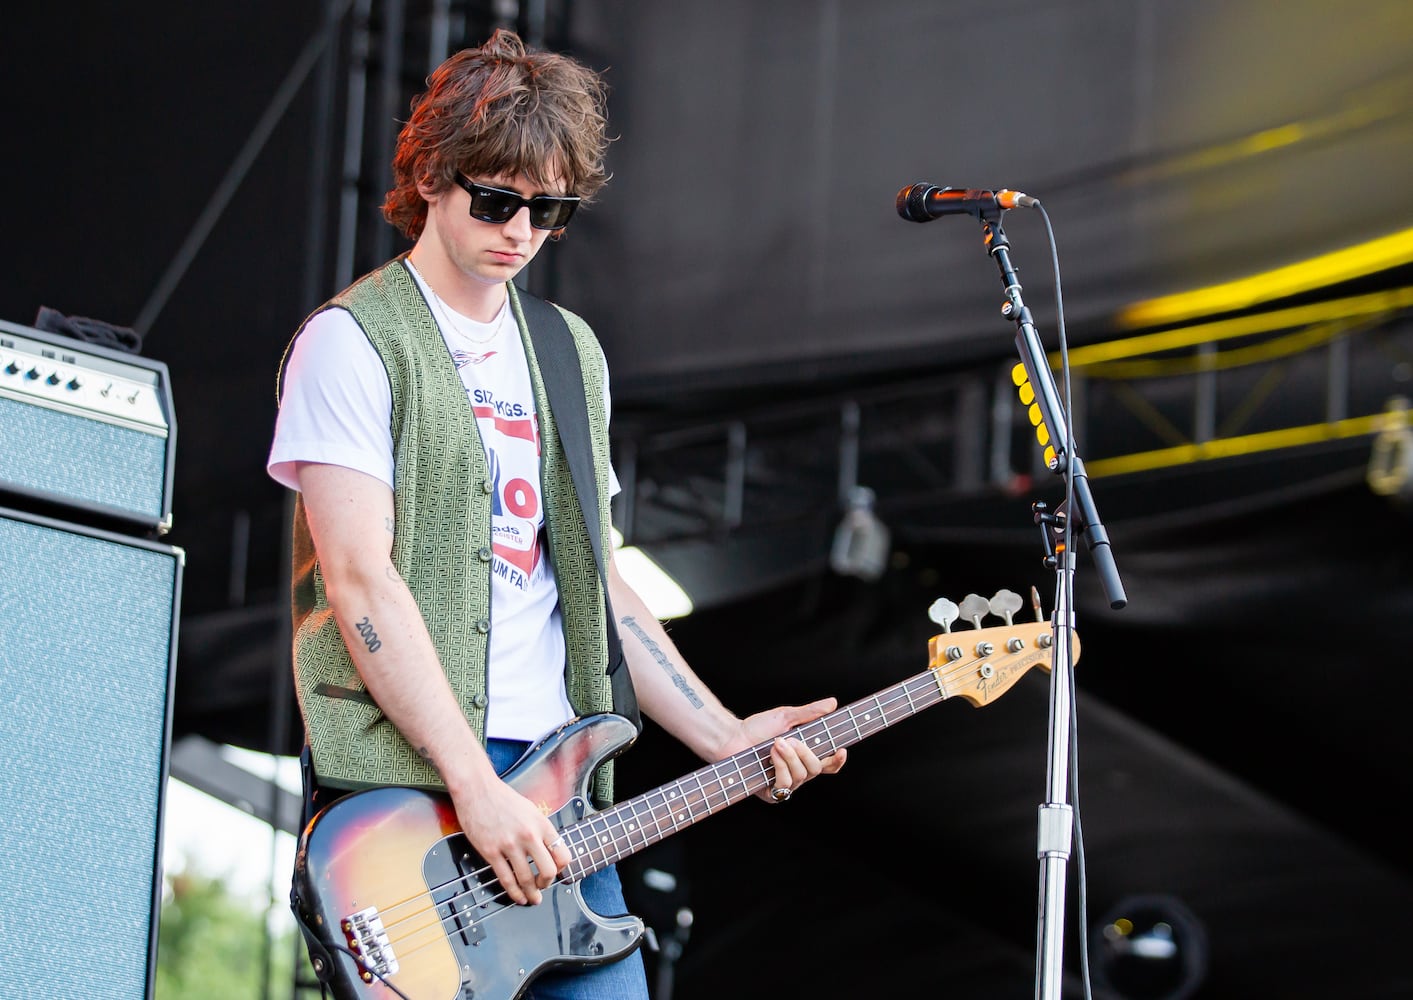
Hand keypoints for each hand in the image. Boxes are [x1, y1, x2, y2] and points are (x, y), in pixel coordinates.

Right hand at [450, 775, 569, 905]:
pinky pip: (506, 879)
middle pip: (548, 871)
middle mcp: (529, 836)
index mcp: (541, 824)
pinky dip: (513, 892)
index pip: (562, 854)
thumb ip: (541, 829)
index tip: (557, 872)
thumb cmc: (503, 798)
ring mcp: (510, 845)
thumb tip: (548, 850)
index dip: (562, 868)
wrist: (477, 790)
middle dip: (547, 884)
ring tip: (532, 899)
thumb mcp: (531, 810)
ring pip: (526, 879)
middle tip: (543, 887)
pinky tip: (517, 896)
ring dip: (531, 894)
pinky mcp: (491, 852)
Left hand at [727, 697, 847, 803]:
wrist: (732, 738)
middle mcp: (797, 772)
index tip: (842, 750)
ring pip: (802, 776)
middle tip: (791, 739)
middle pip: (816, 769)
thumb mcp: (786, 716)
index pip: (828, 764)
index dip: (837, 760)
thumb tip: (833, 703)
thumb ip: (810, 712)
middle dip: (806, 753)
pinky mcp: (772, 795)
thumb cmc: (756, 728)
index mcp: (803, 756)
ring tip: (776, 744)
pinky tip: (771, 756)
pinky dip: (780, 768)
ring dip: (790, 758)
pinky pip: (785, 786)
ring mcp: (785, 784)